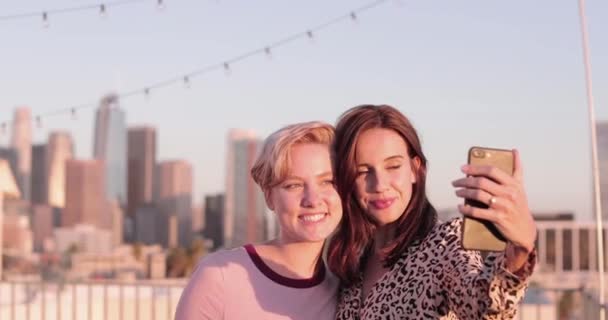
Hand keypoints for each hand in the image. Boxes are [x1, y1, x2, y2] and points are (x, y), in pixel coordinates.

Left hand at [452, 149, 536, 267]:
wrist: (525, 230)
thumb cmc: (520, 205)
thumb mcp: (520, 187)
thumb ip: (517, 169)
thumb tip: (514, 151)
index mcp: (513, 184)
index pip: (491, 170)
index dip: (475, 168)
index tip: (463, 168)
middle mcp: (509, 193)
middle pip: (481, 182)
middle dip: (465, 181)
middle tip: (455, 182)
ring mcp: (503, 206)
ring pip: (478, 195)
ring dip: (464, 193)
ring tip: (457, 192)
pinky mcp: (498, 218)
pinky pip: (477, 212)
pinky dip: (466, 209)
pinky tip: (460, 207)